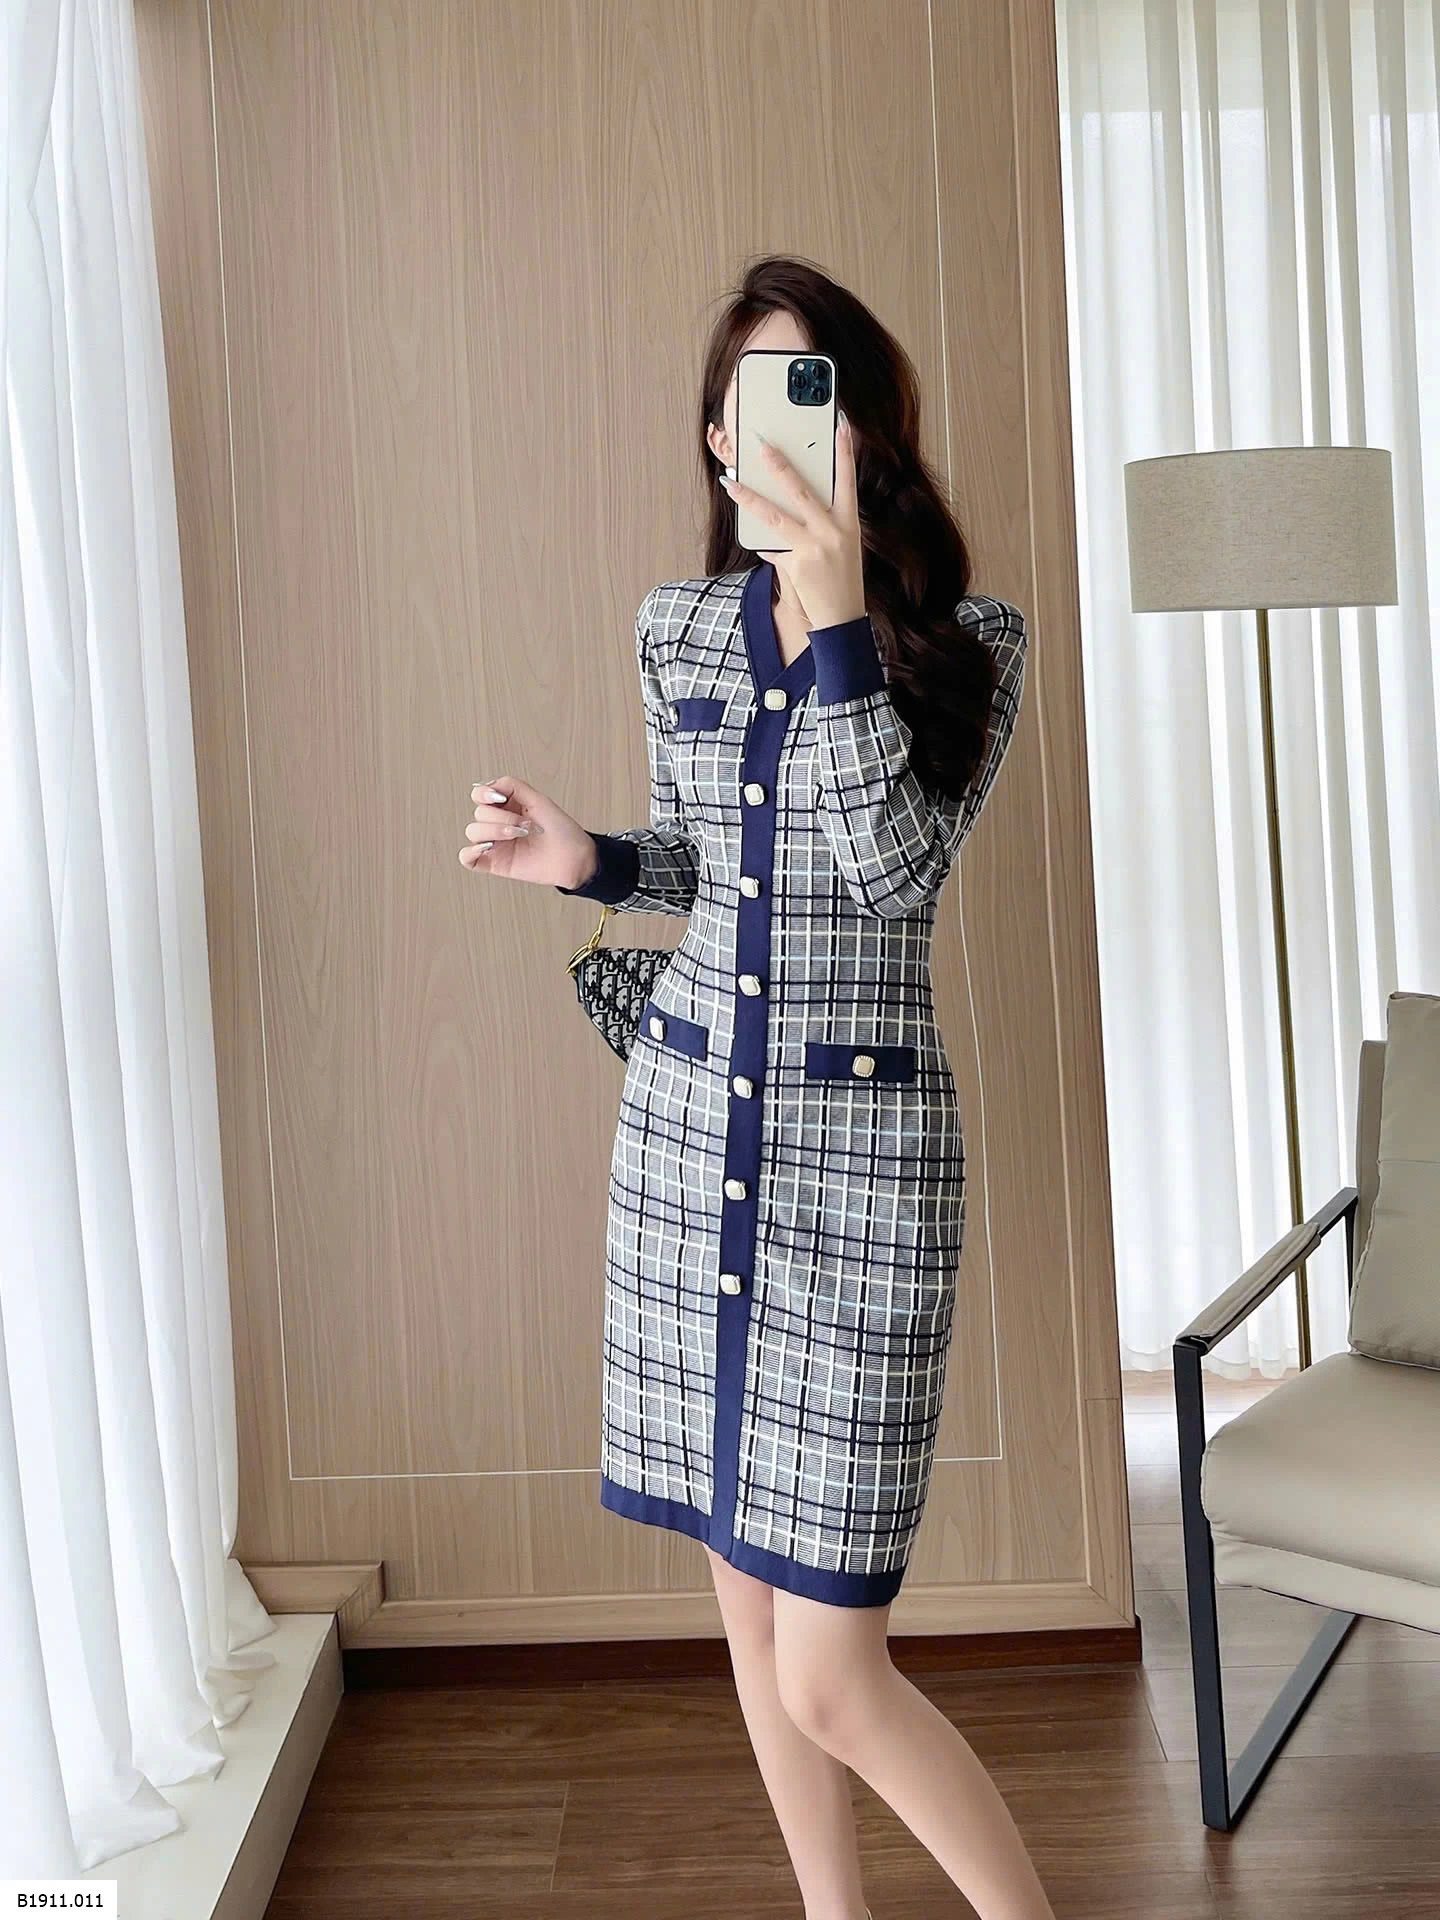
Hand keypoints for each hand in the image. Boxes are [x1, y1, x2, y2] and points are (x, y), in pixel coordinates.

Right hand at [460, 775, 597, 886]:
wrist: (573, 857)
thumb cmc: (561, 830)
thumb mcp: (538, 799)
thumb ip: (512, 786)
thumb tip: (488, 785)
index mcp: (507, 806)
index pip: (479, 795)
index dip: (483, 794)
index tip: (501, 799)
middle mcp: (498, 823)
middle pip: (479, 814)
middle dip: (501, 817)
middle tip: (524, 824)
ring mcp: (495, 843)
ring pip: (472, 832)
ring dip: (494, 830)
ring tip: (516, 835)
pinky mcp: (494, 863)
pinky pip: (467, 858)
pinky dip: (470, 852)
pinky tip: (487, 847)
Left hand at [719, 411, 866, 630]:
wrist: (841, 617)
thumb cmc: (842, 579)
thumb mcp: (843, 546)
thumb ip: (820, 524)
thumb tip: (789, 507)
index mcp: (849, 523)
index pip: (848, 480)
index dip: (845, 451)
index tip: (841, 425)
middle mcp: (833, 532)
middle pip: (801, 491)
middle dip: (778, 466)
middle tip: (761, 446)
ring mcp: (813, 548)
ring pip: (774, 515)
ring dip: (748, 497)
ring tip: (730, 482)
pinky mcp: (796, 564)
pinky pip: (772, 546)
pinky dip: (763, 542)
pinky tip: (755, 535)